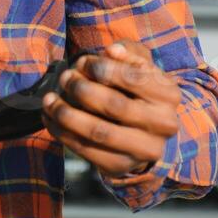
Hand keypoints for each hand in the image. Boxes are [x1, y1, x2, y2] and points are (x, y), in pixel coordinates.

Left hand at [41, 41, 181, 177]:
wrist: (146, 133)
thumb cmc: (138, 90)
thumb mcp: (139, 66)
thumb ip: (128, 52)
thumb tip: (113, 50)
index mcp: (169, 95)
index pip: (133, 78)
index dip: (102, 68)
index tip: (82, 62)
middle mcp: (163, 125)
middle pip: (114, 105)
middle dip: (82, 89)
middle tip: (64, 78)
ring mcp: (143, 150)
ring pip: (97, 131)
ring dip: (66, 113)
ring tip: (49, 99)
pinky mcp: (120, 166)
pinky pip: (85, 150)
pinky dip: (61, 132)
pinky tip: (50, 117)